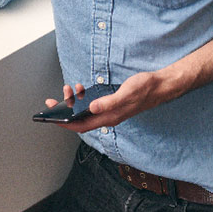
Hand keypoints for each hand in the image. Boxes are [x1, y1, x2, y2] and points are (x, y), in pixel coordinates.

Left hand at [49, 72, 167, 133]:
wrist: (161, 85)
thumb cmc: (146, 88)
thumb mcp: (127, 93)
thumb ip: (109, 102)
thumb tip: (91, 108)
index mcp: (110, 117)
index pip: (82, 126)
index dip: (65, 123)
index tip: (51, 118)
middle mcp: (108, 117)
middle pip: (80, 120)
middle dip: (64, 112)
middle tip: (52, 101)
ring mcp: (110, 111)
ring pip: (86, 112)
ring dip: (74, 102)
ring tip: (69, 89)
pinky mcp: (112, 105)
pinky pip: (92, 105)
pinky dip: (83, 98)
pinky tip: (81, 89)